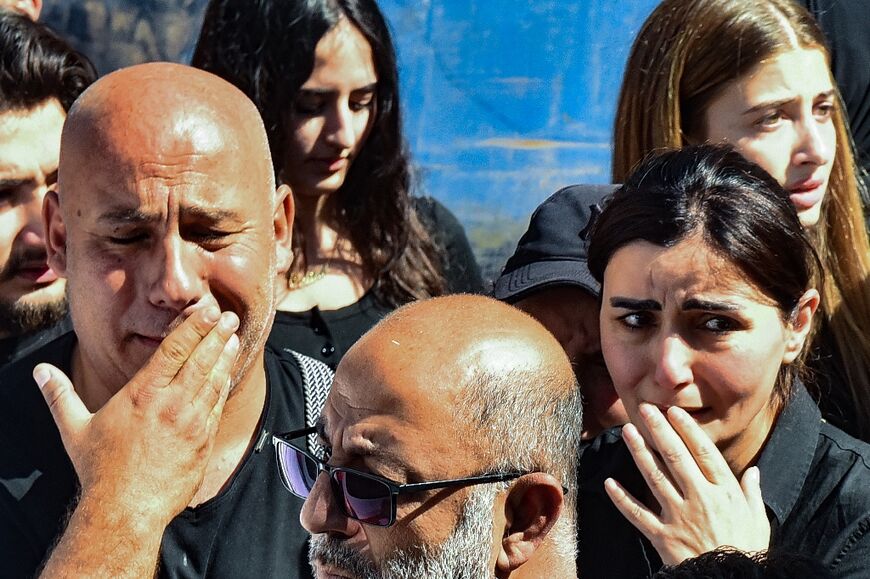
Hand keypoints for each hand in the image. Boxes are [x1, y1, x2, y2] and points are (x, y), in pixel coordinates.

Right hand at [33, 304, 239, 528]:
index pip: (174, 350)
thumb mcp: (74, 429)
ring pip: (213, 380)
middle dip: (215, 335)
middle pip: (200, 360)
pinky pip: (217, 406)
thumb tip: (40, 373)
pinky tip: (227, 374)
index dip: (193, 327)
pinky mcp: (203, 440)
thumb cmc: (100, 470)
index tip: (207, 311)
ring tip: (233, 338)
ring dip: (224, 356)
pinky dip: (224, 386)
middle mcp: (171, 404)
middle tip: (227, 316)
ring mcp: (191, 422)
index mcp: (142, 394)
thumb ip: (60, 396)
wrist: (126, 510)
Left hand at [604, 404, 769, 564]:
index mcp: (724, 493)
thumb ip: (752, 494)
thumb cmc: (747, 552)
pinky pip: (638, 514)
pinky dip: (622, 499)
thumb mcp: (758, 522)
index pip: (703, 452)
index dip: (687, 430)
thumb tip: (754, 472)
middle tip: (645, 409)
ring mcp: (678, 517)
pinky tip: (610, 482)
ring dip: (639, 452)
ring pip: (654, 477)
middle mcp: (700, 499)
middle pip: (675, 457)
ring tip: (628, 431)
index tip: (673, 412)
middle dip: (659, 430)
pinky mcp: (662, 537)